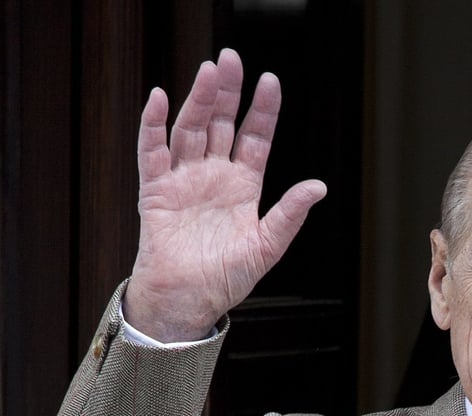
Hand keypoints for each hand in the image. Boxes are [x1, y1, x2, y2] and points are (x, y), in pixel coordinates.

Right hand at [125, 48, 326, 341]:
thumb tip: (318, 186)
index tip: (271, 82)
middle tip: (233, 58)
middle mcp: (214, 175)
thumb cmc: (227, 277)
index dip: (263, 111)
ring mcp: (184, 179)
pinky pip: (152, 152)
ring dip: (198, 100)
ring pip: (191, 129)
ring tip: (208, 71)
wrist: (190, 301)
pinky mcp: (155, 190)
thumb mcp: (268, 245)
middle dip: (229, 92)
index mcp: (244, 186)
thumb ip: (290, 214)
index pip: (255, 138)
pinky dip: (152, 125)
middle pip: (222, 124)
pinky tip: (157, 99)